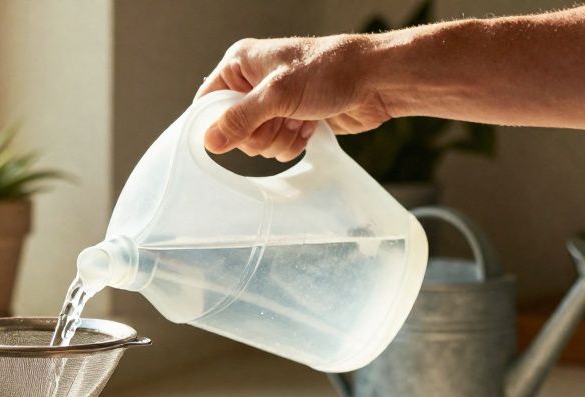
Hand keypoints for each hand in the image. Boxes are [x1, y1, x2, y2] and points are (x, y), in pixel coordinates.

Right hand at [196, 35, 392, 160]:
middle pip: (233, 128)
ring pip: (257, 142)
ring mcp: (274, 103)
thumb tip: (209, 142)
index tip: (234, 134)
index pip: (209, 100)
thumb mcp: (277, 94)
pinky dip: (292, 142)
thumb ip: (240, 119)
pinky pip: (277, 146)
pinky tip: (310, 127)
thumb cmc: (329, 72)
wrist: (375, 81)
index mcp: (242, 63)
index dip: (217, 122)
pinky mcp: (292, 119)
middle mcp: (254, 82)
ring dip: (279, 139)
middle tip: (280, 120)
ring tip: (300, 121)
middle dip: (259, 133)